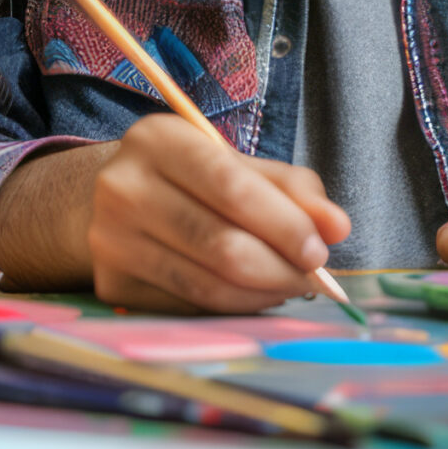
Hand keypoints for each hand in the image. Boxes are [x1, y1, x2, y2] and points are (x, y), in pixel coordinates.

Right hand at [82, 116, 351, 312]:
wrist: (119, 199)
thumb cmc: (190, 178)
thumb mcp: (238, 165)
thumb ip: (291, 189)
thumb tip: (337, 227)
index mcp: (156, 140)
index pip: (231, 187)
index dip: (283, 224)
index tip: (320, 250)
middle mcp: (123, 188)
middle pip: (221, 245)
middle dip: (281, 269)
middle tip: (314, 279)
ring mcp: (110, 240)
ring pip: (207, 286)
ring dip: (263, 295)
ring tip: (289, 288)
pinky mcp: (111, 284)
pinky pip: (190, 308)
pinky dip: (233, 308)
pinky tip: (253, 296)